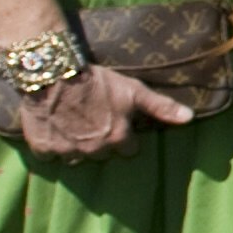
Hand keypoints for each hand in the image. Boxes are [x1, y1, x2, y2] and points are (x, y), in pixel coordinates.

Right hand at [11, 65, 190, 163]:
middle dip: (99, 142)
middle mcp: (95, 149)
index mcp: (118, 138)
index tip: (115, 122)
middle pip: (101, 154)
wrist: (53, 74)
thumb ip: (161, 107)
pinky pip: (48, 156)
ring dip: (74, 146)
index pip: (128, 149)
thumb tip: (189, 118)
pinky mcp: (43, 148)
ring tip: (71, 125)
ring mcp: (68, 151)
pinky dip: (49, 146)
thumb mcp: (133, 91)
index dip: (123, 136)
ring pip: (75, 158)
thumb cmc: (98, 81)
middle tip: (91, 121)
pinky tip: (51, 128)